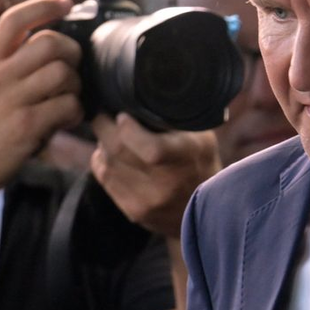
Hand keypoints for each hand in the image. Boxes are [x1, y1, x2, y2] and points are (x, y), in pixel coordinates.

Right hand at [0, 0, 81, 200]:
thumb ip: (10, 64)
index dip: (43, 6)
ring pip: (64, 73)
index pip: (14, 19)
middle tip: (73, 70)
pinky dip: (75, 113)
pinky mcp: (27, 124)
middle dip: (73, 54)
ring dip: (76, 87)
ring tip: (67, 101)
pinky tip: (65, 120)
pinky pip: (68, 106)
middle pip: (50, 43)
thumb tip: (48, 46)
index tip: (66, 3)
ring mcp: (12, 98)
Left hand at [90, 113, 221, 238]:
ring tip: (114, 135)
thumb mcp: (201, 137)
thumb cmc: (201, 163)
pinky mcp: (134, 211)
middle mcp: (166, 185)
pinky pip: (104, 178)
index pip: (151, 149)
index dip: (128, 127)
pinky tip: (114, 155)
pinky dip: (103, 161)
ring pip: (106, 162)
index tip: (123, 115)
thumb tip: (140, 97)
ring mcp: (148, 202)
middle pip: (118, 151)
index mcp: (186, 160)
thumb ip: (175, 120)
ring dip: (103, 144)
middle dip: (105, 127)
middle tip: (107, 116)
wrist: (205, 211)